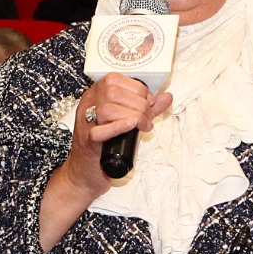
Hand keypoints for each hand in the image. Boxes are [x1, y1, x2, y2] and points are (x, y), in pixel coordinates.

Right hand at [39, 73, 173, 250]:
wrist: (86, 173)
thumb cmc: (106, 146)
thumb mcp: (127, 122)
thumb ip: (145, 108)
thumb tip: (166, 97)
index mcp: (95, 96)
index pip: (114, 79)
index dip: (137, 88)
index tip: (149, 102)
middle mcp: (87, 106)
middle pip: (112, 92)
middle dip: (138, 104)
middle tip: (148, 119)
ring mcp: (86, 124)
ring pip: (107, 109)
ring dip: (133, 116)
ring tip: (144, 127)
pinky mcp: (87, 142)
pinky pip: (98, 131)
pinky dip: (117, 126)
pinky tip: (131, 126)